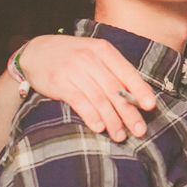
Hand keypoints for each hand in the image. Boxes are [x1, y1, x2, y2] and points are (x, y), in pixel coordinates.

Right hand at [21, 35, 154, 140]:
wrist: (35, 52)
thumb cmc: (73, 56)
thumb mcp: (95, 55)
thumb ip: (114, 71)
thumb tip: (138, 96)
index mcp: (104, 50)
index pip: (127, 73)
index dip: (140, 91)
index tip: (151, 106)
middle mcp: (90, 59)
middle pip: (115, 90)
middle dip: (129, 112)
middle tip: (140, 130)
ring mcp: (74, 71)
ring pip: (99, 99)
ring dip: (112, 120)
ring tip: (120, 136)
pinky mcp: (59, 83)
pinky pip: (80, 102)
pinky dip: (91, 116)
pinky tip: (100, 128)